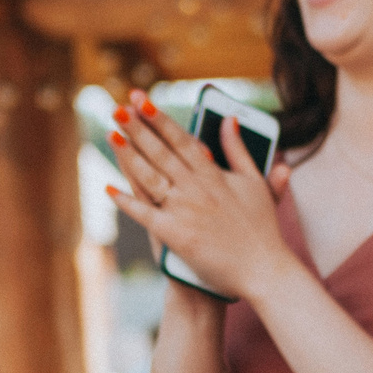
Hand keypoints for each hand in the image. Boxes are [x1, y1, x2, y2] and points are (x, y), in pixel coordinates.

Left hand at [107, 93, 296, 302]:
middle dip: (137, 129)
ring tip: (110, 135)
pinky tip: (108, 188)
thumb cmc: (262, 229)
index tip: (142, 101)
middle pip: (161, 153)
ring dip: (127, 156)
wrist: (264, 271)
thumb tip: (230, 120)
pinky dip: (125, 202)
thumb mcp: (255, 185)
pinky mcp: (175, 235)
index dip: (160, 119)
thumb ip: (240, 151)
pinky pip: (144, 214)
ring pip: (149, 177)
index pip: (182, 140)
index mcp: (215, 176)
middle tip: (117, 108)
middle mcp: (197, 190)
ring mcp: (184, 212)